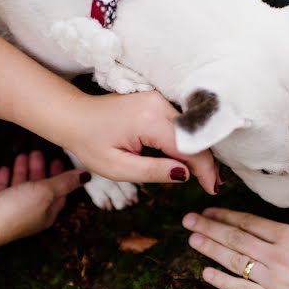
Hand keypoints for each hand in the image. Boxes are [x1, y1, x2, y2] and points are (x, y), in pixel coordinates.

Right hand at [0, 151, 88, 247]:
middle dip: (40, 170)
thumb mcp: (46, 192)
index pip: (60, 192)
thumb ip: (65, 182)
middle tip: (38, 152)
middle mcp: (32, 214)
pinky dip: (5, 179)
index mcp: (48, 213)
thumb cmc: (17, 210)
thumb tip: (87, 176)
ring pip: (21, 188)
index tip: (58, 159)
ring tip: (23, 154)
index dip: (61, 176)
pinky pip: (3, 191)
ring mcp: (13, 212)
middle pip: (40, 188)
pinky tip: (4, 167)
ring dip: (23, 171)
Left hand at [68, 90, 219, 194]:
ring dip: (198, 152)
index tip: (212, 189)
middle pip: (194, 136)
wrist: (74, 116)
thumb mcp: (117, 167)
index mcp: (148, 120)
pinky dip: (188, 142)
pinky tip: (192, 159)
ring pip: (190, 130)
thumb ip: (152, 171)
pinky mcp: (158, 101)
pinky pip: (181, 124)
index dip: (204, 169)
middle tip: (214, 186)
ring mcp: (159, 99)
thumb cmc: (90, 143)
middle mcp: (158, 104)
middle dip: (206, 162)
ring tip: (206, 177)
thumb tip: (185, 174)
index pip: (187, 146)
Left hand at [182, 204, 288, 288]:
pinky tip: (206, 273)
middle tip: (188, 220)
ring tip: (192, 240)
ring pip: (234, 262)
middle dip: (209, 227)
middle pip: (235, 239)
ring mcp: (272, 280)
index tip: (208, 210)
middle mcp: (275, 257)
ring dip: (210, 250)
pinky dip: (222, 281)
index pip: (248, 222)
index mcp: (288, 236)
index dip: (225, 215)